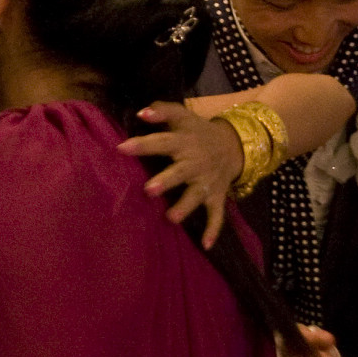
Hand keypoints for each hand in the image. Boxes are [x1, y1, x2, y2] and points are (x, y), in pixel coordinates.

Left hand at [119, 101, 241, 248]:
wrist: (235, 144)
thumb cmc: (197, 131)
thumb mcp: (182, 116)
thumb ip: (162, 111)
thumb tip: (141, 112)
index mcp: (184, 142)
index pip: (162, 141)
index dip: (143, 144)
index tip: (122, 147)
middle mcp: (195, 163)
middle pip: (180, 172)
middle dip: (166, 181)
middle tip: (149, 190)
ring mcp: (206, 181)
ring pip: (196, 196)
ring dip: (185, 206)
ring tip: (171, 218)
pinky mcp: (216, 196)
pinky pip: (217, 215)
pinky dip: (213, 229)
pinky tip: (206, 246)